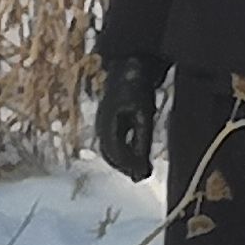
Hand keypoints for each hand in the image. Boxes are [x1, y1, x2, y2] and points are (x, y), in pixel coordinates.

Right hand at [92, 56, 160, 182]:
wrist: (128, 68)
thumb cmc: (136, 90)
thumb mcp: (143, 115)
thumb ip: (141, 141)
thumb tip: (141, 167)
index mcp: (107, 126)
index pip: (115, 154)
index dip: (129, 166)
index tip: (143, 175)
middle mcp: (101, 127)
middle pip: (110, 155)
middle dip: (126, 167)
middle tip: (142, 176)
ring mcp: (102, 124)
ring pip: (110, 151)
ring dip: (124, 162)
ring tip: (141, 170)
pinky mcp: (108, 123)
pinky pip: (111, 144)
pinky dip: (123, 153)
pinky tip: (135, 156)